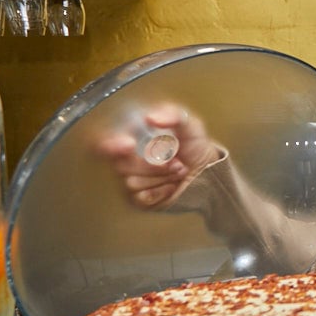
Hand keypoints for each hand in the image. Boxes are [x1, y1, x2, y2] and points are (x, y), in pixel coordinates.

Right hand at [97, 104, 221, 208]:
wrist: (210, 173)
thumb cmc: (195, 146)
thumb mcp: (189, 125)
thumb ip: (171, 115)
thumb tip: (149, 118)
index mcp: (132, 140)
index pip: (105, 144)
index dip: (112, 145)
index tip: (129, 144)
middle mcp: (128, 161)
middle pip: (122, 166)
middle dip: (153, 165)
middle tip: (177, 163)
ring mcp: (133, 181)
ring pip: (132, 182)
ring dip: (161, 178)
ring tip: (179, 172)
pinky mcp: (141, 200)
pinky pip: (141, 198)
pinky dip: (161, 192)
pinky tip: (173, 186)